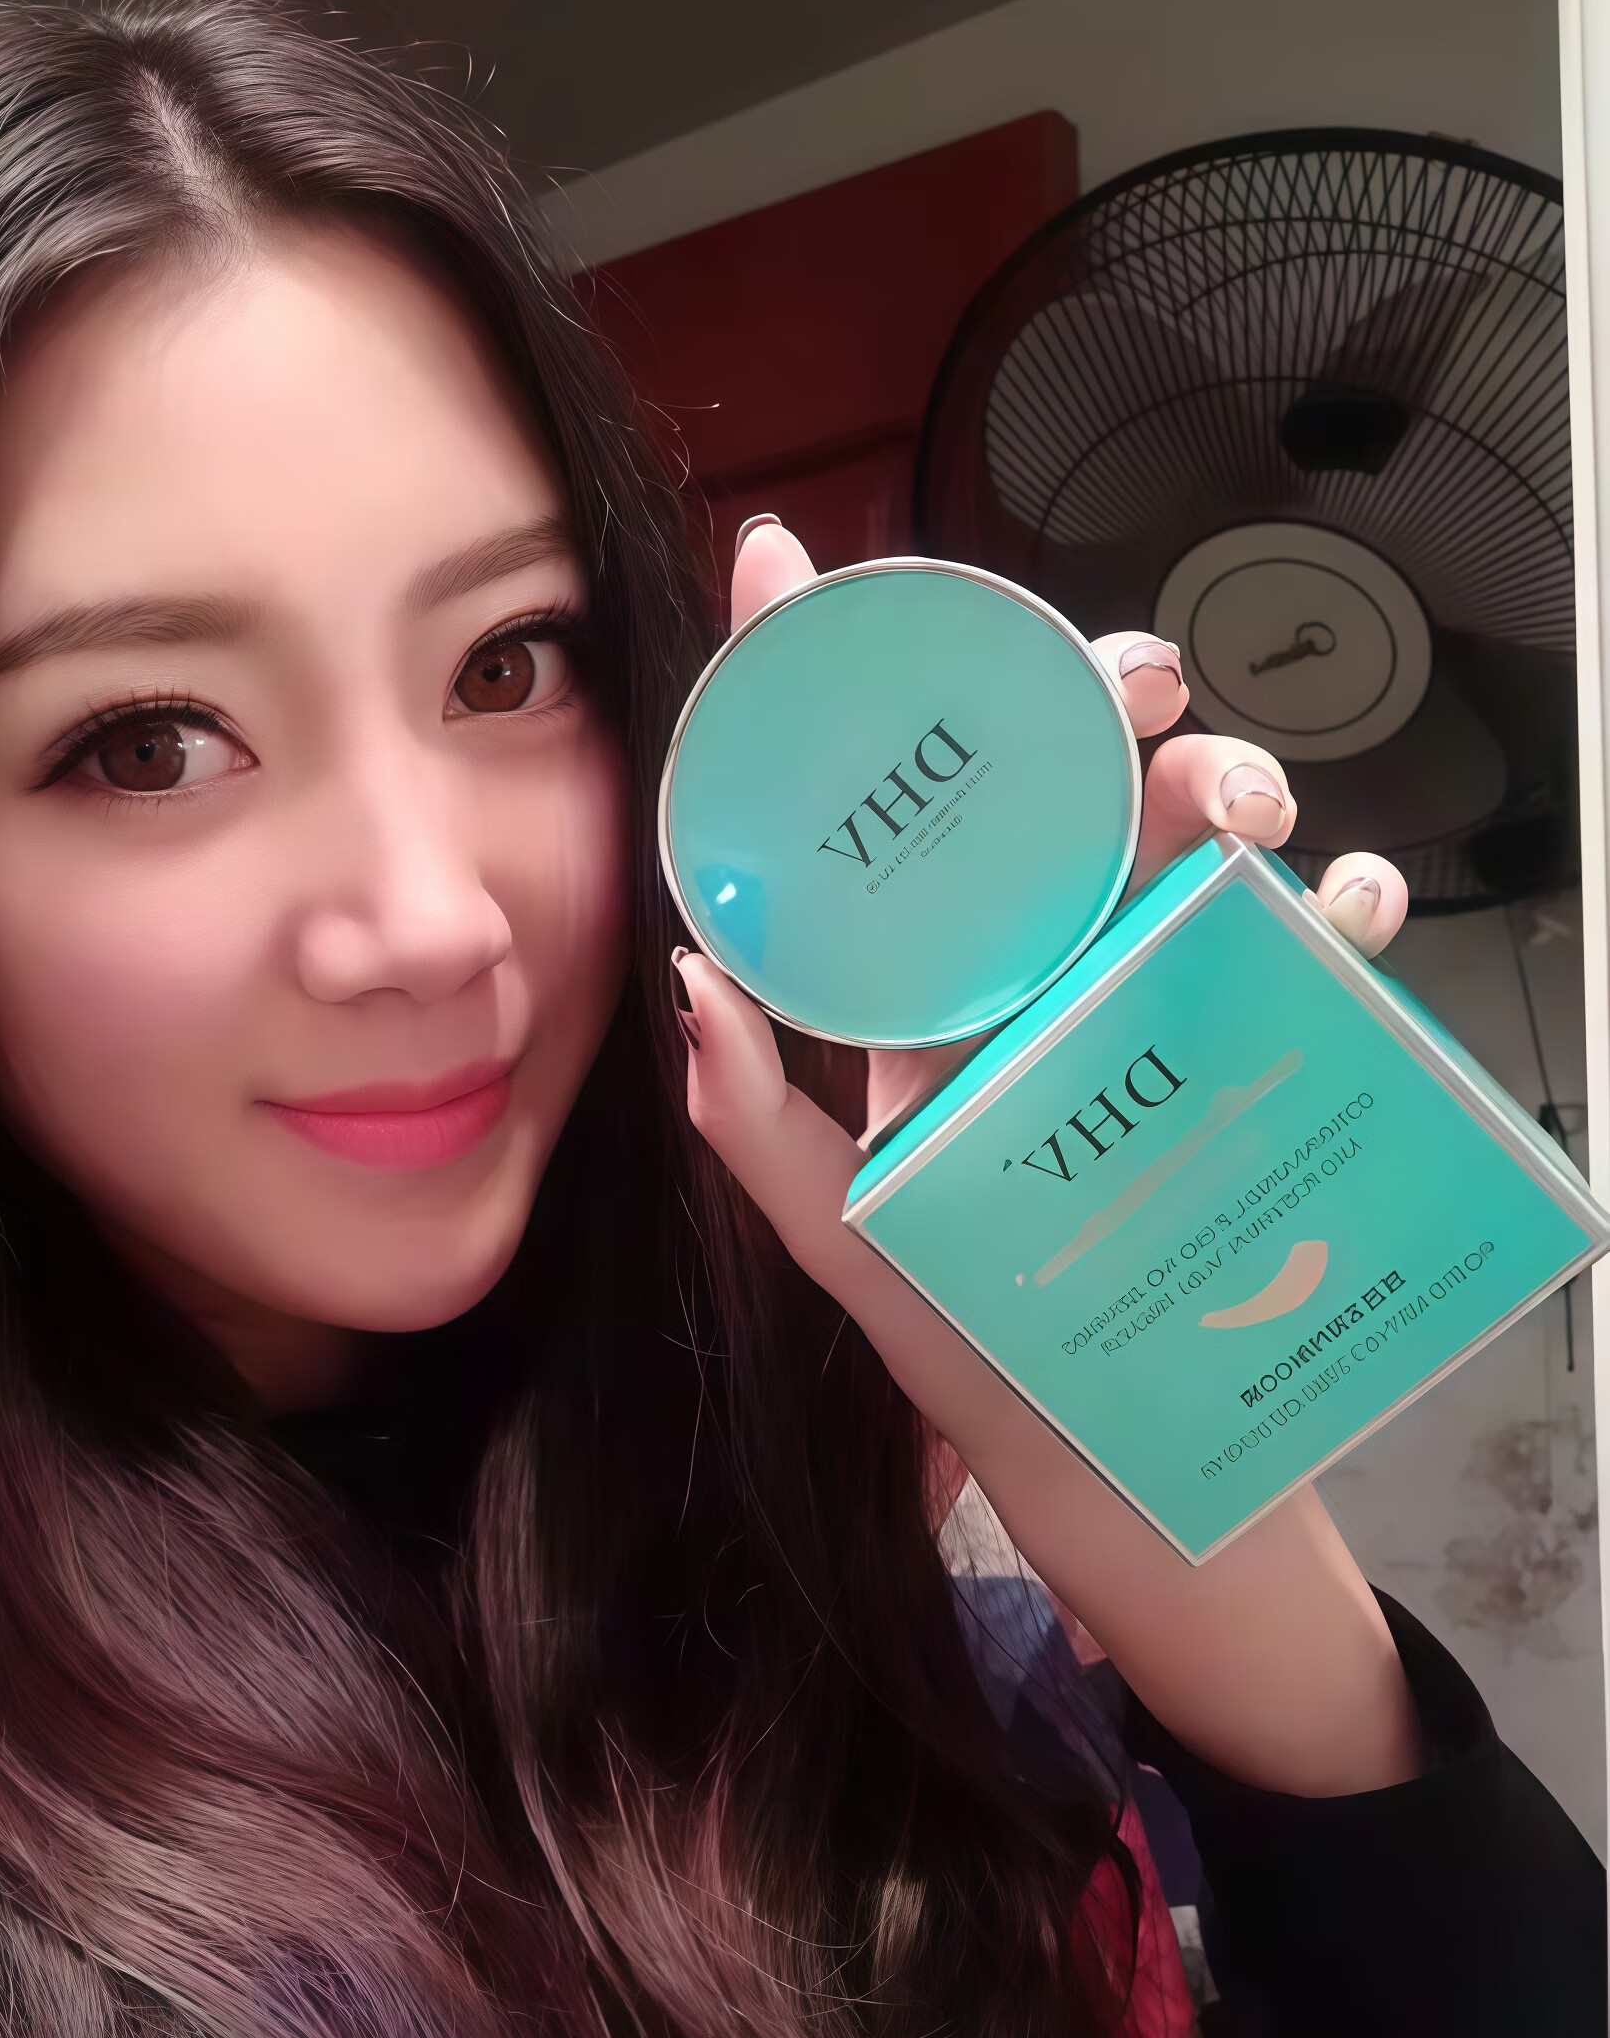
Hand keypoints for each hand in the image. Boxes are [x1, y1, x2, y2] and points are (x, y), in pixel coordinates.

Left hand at [673, 521, 1419, 1796]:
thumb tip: (692, 979)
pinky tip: (1339, 906)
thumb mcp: (853, 1253)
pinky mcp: (1264, 1049)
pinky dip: (1346, 897)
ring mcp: (1156, 999)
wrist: (1134, 1471)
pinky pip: (1318, 942)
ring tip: (1232, 812)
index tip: (787, 566)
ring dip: (1227, 779)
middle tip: (1128, 691)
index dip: (824, 683)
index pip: (871, 815)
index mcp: (929, 991)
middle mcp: (1038, 968)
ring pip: (1194, 829)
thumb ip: (764, 1135)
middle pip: (1054, 781)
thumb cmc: (979, 1353)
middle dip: (1089, 697)